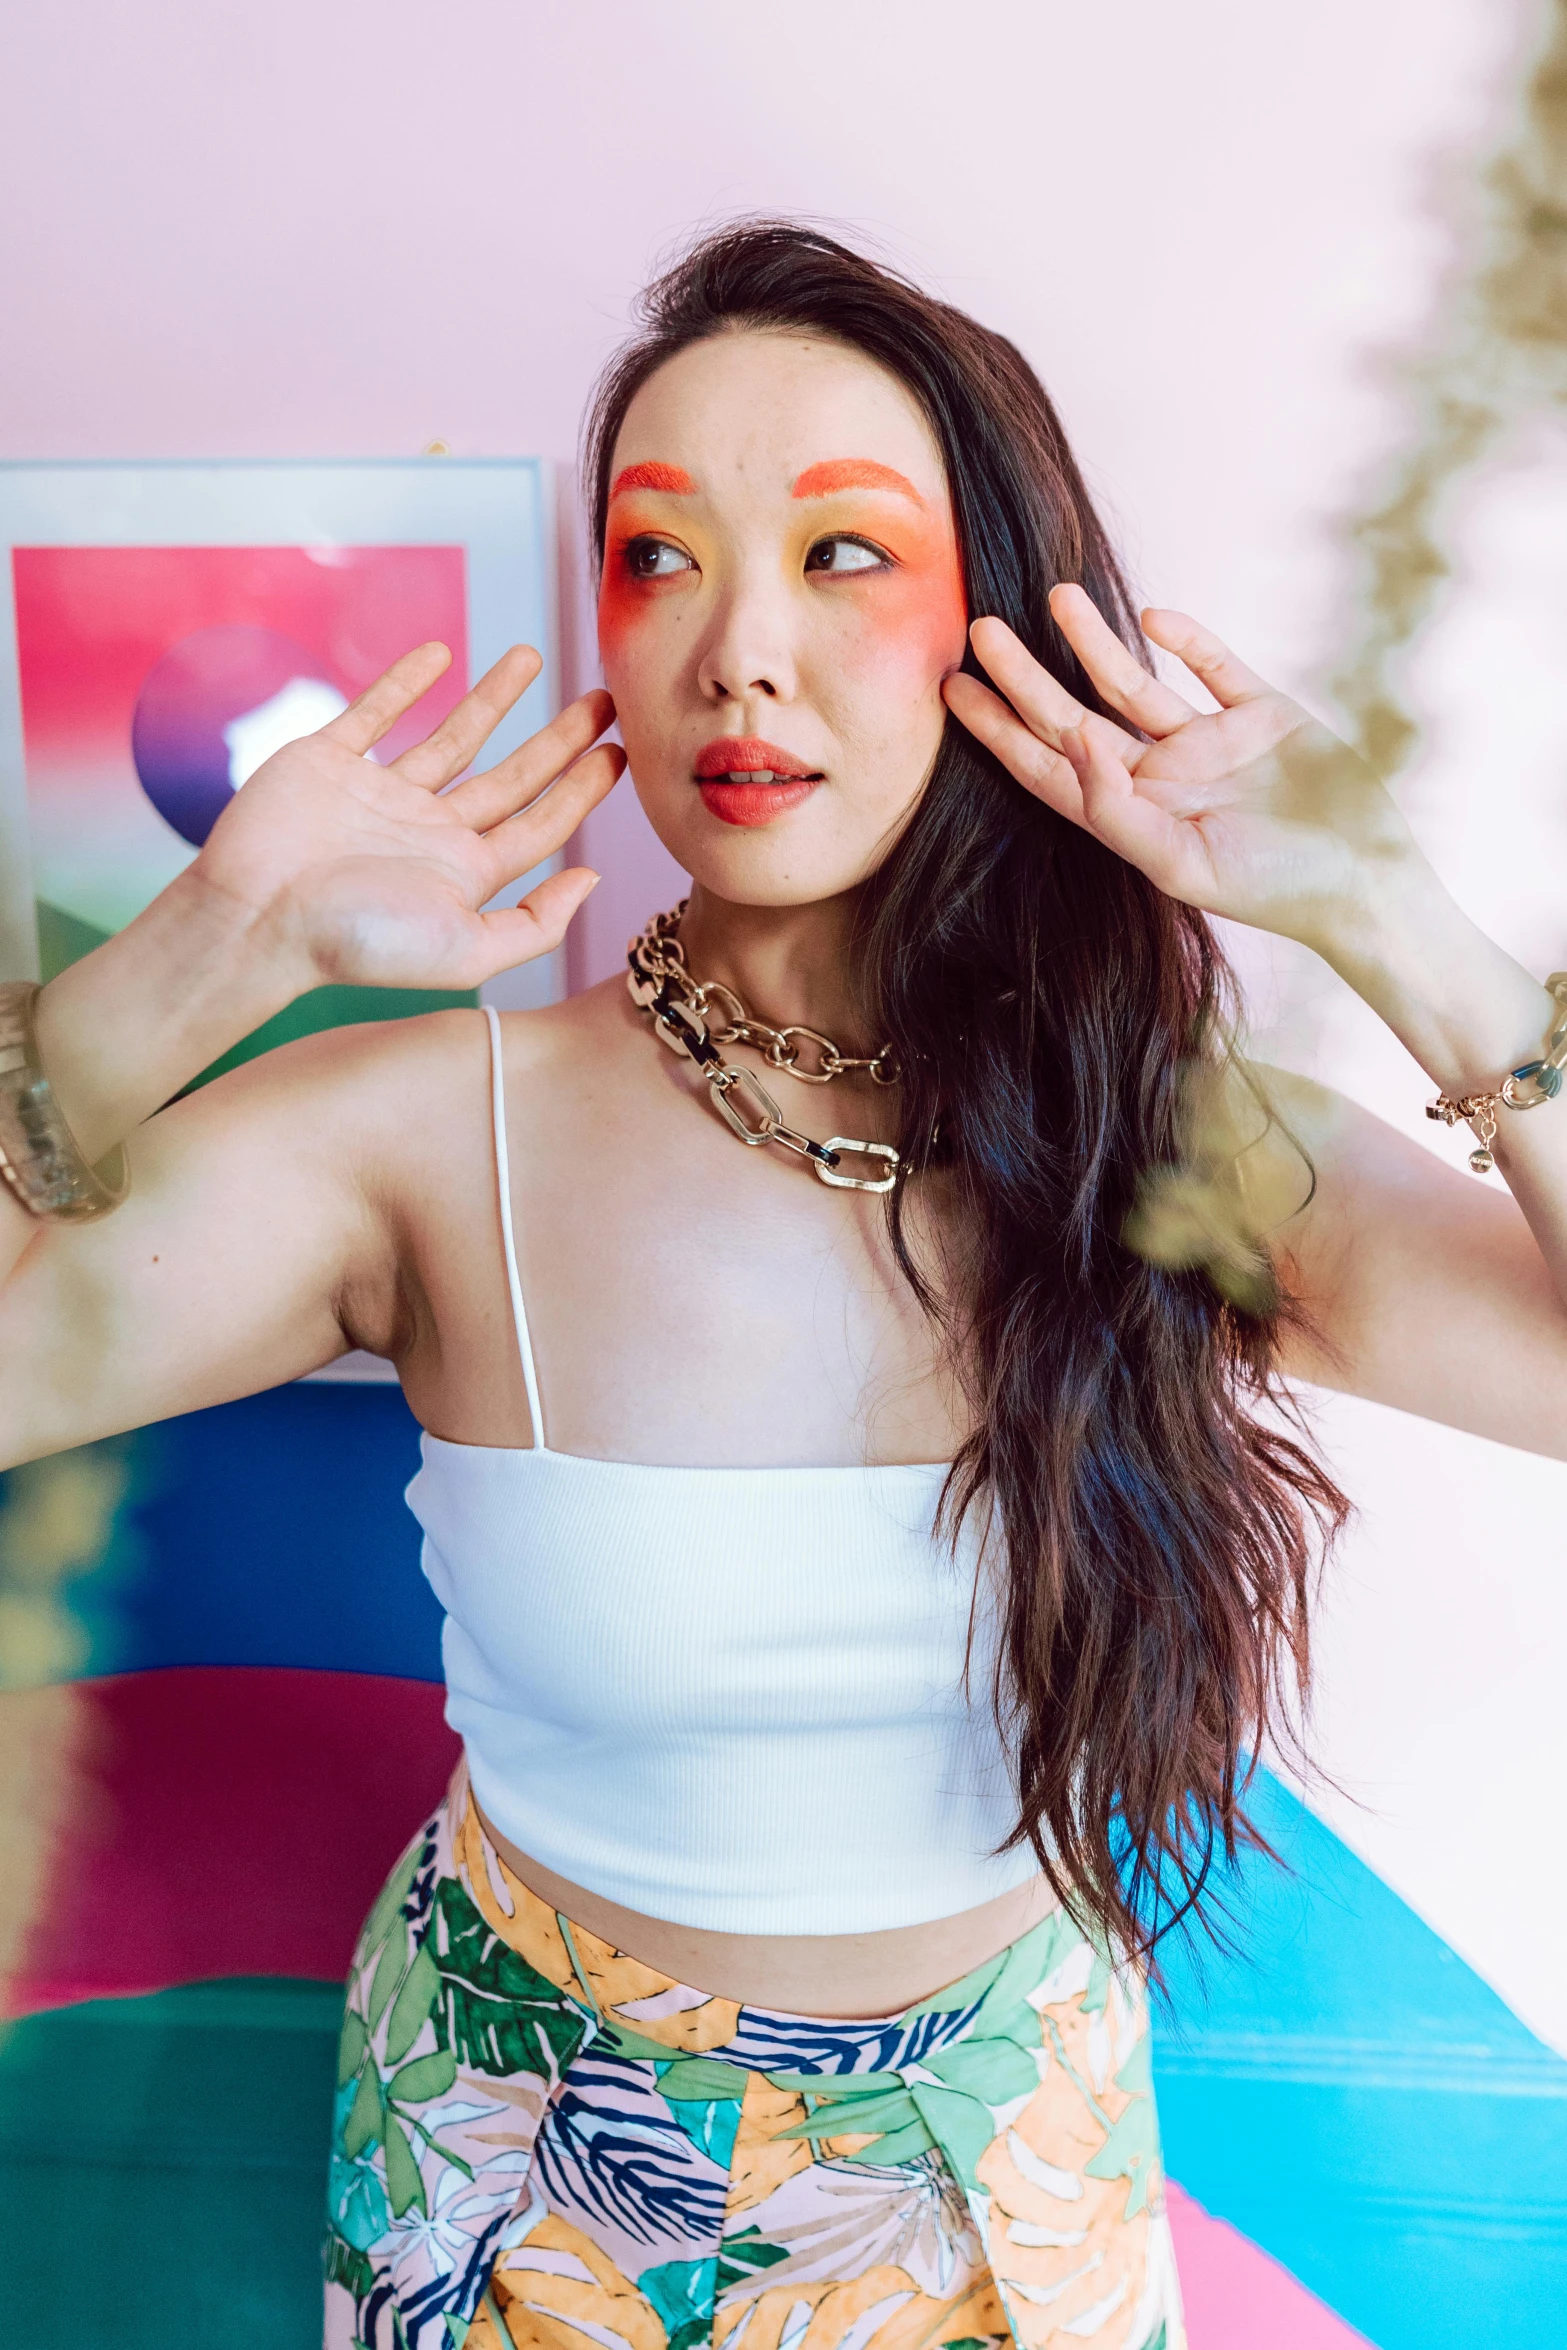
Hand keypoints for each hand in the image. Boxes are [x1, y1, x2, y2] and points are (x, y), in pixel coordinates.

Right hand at [192, 643, 623, 992]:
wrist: (255, 917)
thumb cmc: (357, 945)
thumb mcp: (467, 951)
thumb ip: (536, 924)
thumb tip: (594, 879)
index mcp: (464, 872)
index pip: (540, 822)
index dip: (584, 788)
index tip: (622, 751)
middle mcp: (428, 831)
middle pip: (511, 776)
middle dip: (559, 738)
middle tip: (603, 699)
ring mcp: (378, 793)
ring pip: (450, 736)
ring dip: (492, 698)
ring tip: (531, 656)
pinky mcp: (327, 761)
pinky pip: (373, 712)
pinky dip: (404, 681)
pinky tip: (439, 653)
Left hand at [943, 585, 1418, 953]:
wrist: (1368, 884)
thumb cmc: (1276, 891)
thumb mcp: (1183, 865)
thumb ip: (1118, 810)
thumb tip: (1071, 739)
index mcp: (1132, 815)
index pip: (1046, 766)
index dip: (997, 730)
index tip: (953, 689)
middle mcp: (1160, 775)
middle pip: (1074, 715)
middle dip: (1025, 674)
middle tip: (978, 626)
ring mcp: (1210, 741)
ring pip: (1133, 682)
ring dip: (1093, 641)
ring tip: (1054, 595)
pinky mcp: (1263, 712)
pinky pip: (1215, 666)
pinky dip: (1187, 639)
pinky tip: (1151, 617)